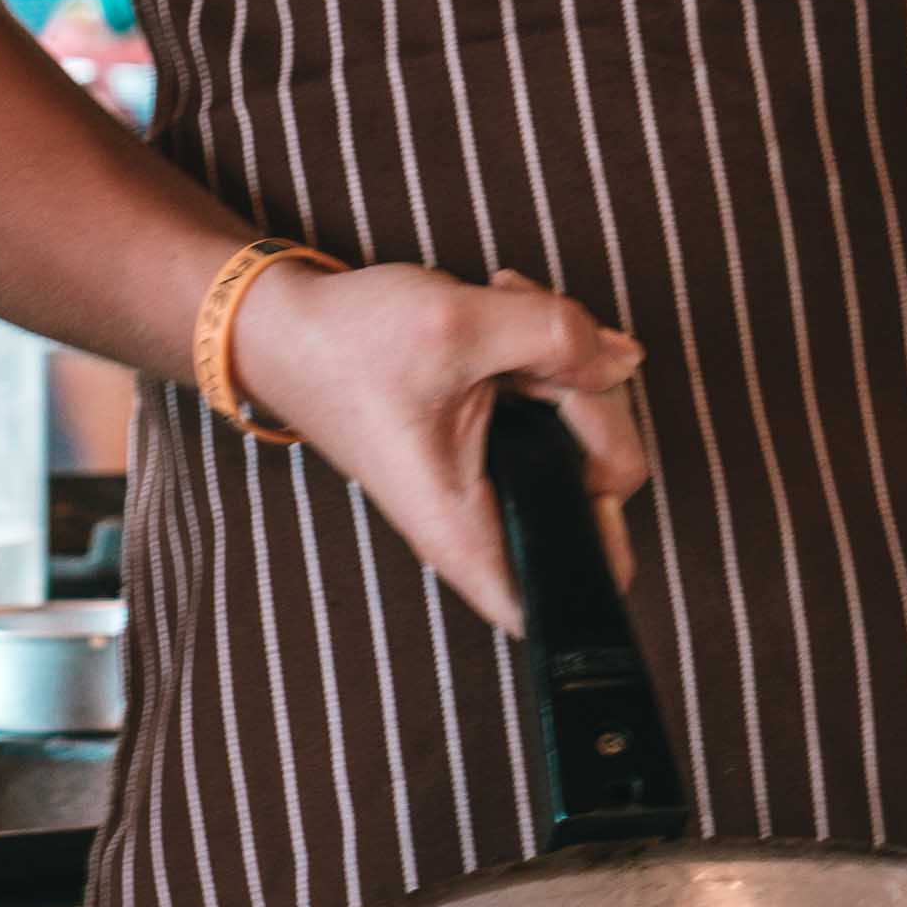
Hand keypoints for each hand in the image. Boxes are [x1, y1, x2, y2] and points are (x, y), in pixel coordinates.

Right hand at [225, 253, 650, 628]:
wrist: (283, 325)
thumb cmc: (345, 345)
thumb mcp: (455, 325)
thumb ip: (557, 335)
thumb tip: (624, 360)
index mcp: (464, 526)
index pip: (562, 600)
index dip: (604, 548)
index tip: (587, 460)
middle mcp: (484, 514)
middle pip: (599, 486)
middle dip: (589, 399)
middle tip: (538, 344)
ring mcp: (494, 475)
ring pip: (585, 436)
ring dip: (568, 360)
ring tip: (510, 306)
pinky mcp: (495, 439)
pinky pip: (558, 407)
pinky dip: (549, 355)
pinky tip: (508, 310)